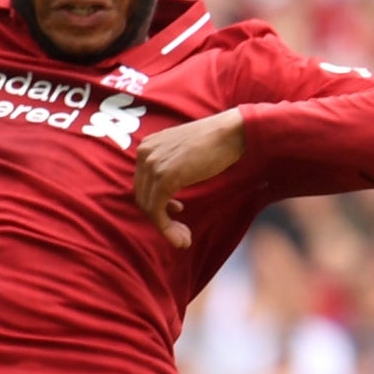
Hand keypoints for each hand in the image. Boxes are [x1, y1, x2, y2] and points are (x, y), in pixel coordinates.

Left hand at [132, 108, 244, 248]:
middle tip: (182, 234)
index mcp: (147, 146)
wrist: (230, 134)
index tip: (178, 210)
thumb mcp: (183, 154)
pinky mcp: (164, 178)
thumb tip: (166, 194)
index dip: (157, 203)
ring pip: (149, 208)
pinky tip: (183, 238)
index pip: (143, 183)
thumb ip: (169, 168)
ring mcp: (152, 165)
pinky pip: (157, 211)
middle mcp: (144, 153)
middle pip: (143, 197)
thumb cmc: (215, 144)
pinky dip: (167, 229)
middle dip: (160, 219)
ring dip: (165, 228)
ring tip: (184, 239)